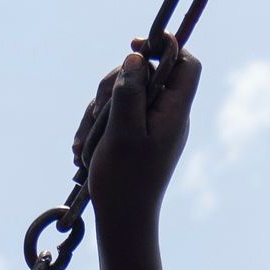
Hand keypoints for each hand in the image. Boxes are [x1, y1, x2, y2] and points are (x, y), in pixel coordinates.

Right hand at [79, 45, 200, 225]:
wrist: (123, 222)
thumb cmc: (125, 181)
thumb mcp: (123, 132)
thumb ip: (131, 92)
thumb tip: (137, 58)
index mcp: (174, 113)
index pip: (187, 64)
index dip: (166, 48)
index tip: (135, 46)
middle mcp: (167, 116)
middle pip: (145, 74)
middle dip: (114, 84)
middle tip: (97, 110)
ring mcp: (150, 126)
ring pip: (123, 94)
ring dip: (98, 111)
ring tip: (85, 143)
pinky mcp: (134, 136)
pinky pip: (114, 115)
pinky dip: (96, 126)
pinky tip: (83, 150)